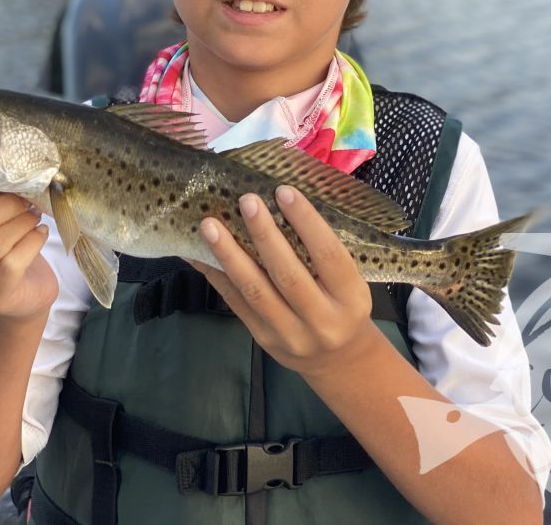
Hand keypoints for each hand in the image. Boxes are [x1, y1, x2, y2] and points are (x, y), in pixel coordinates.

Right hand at [0, 183, 57, 319]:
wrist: (21, 288)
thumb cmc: (1, 240)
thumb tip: (9, 170)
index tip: (5, 180)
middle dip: (2, 208)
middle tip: (26, 198)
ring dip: (18, 224)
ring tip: (34, 214)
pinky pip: (11, 266)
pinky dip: (30, 243)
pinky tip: (40, 233)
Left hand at [191, 185, 382, 379]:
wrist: (337, 360)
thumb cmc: (343, 306)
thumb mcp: (350, 282)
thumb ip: (323, 253)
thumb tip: (279, 204)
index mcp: (351, 297)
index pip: (328, 255)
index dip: (306, 221)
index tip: (284, 191)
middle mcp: (322, 320)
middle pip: (288, 274)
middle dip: (264, 235)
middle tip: (246, 201)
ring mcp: (290, 334)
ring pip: (255, 291)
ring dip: (230, 255)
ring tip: (210, 226)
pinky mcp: (263, 339)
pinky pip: (236, 303)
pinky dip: (216, 275)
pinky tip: (199, 254)